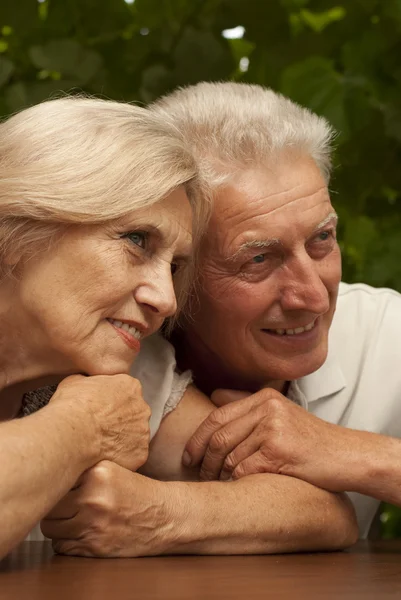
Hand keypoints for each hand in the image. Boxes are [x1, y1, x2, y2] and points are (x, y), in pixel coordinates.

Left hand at [41, 461, 174, 556]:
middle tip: (64, 505)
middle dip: (55, 507)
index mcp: (98, 473)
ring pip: (51, 528)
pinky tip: (79, 533)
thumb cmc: (139, 493)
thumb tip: (52, 475)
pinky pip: (61, 546)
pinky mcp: (94, 546)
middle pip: (51, 505)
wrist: (166, 517)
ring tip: (71, 519)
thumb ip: (86, 471)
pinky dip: (65, 542)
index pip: (58, 479)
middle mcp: (93, 498)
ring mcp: (92, 524)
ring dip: (58, 525)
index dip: (58, 485)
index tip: (61, 487)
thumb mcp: (114, 470)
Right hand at [52, 374, 150, 471]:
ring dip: (120, 440)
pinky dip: (120, 458)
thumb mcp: (75, 381)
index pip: (126, 392)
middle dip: (119, 422)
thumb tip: (85, 385)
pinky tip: (103, 458)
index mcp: (130, 386)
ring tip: (99, 445)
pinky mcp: (140, 454)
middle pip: (134, 415)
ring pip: (134, 437)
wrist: (72, 433)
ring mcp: (143, 432)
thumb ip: (89, 382)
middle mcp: (142, 408)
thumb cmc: (72, 406)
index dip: (111, 403)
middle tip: (99, 429)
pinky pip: (132, 456)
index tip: (100, 410)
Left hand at [183, 387, 351, 490]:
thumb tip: (213, 397)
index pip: (217, 415)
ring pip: (229, 456)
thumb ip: (248, 406)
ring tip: (218, 483)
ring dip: (220, 475)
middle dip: (203, 459)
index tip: (189, 456)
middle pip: (219, 436)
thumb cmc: (311, 439)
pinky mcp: (279, 451)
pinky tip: (239, 487)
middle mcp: (267, 408)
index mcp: (264, 397)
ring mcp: (273, 428)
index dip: (197, 438)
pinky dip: (237, 482)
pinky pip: (243, 470)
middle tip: (199, 474)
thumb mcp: (281, 413)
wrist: (346, 455)